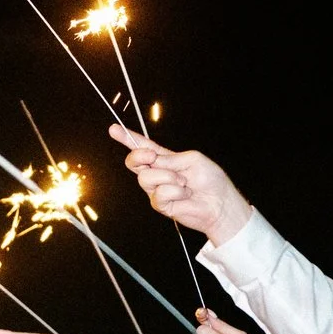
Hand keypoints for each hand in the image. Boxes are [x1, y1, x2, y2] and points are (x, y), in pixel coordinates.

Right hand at [111, 123, 252, 243]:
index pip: (143, 146)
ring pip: (146, 177)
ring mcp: (156, 189)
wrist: (219, 203)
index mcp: (165, 158)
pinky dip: (175, 192)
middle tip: (152, 157)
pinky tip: (185, 195)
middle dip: (139, 156)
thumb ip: (169, 159)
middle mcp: (157, 173)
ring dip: (168, 177)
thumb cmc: (210, 179)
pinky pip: (159, 193)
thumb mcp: (191, 159)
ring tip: (184, 184)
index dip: (127, 138)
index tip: (113, 129)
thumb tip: (151, 161)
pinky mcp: (159, 204)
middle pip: (133, 162)